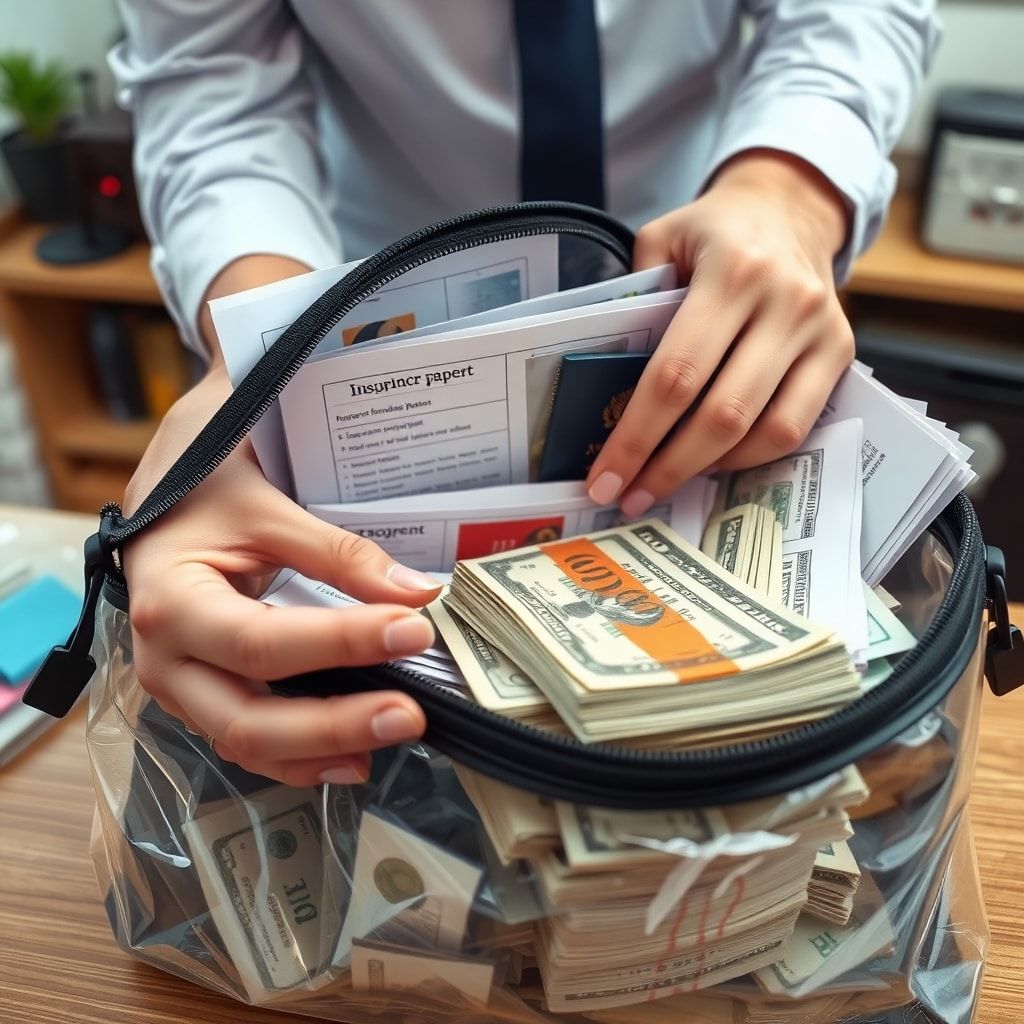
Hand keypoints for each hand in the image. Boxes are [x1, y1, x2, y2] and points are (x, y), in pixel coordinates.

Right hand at [123, 258, 442, 786]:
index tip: (412, 631)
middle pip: (248, 718)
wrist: (161, 505)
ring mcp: (178, 689)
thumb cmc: (206, 496)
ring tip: (391, 739)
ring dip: (323, 751)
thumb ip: (341, 555)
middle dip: (334, 725)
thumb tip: (417, 593)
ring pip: (246, 743)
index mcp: (172, 603)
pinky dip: (300, 757)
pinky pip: (246, 741)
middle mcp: (164, 661)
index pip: (264, 642)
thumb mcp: (269, 510)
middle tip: (410, 715)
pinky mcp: (199, 699)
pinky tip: (353, 757)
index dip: (342, 645)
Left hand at [586, 149, 855, 516]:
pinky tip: (711, 461)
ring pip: (764, 429)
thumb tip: (603, 384)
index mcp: (732, 270)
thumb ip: (634, 299)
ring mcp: (819, 330)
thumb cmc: (713, 230)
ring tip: (664, 484)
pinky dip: (749, 455)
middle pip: (721, 412)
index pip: (676, 373)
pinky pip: (794, 426)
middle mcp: (784, 302)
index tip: (603, 477)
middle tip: (627, 497)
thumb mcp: (661, 239)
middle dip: (667, 466)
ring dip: (708, 470)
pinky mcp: (842, 351)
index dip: (637, 435)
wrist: (791, 205)